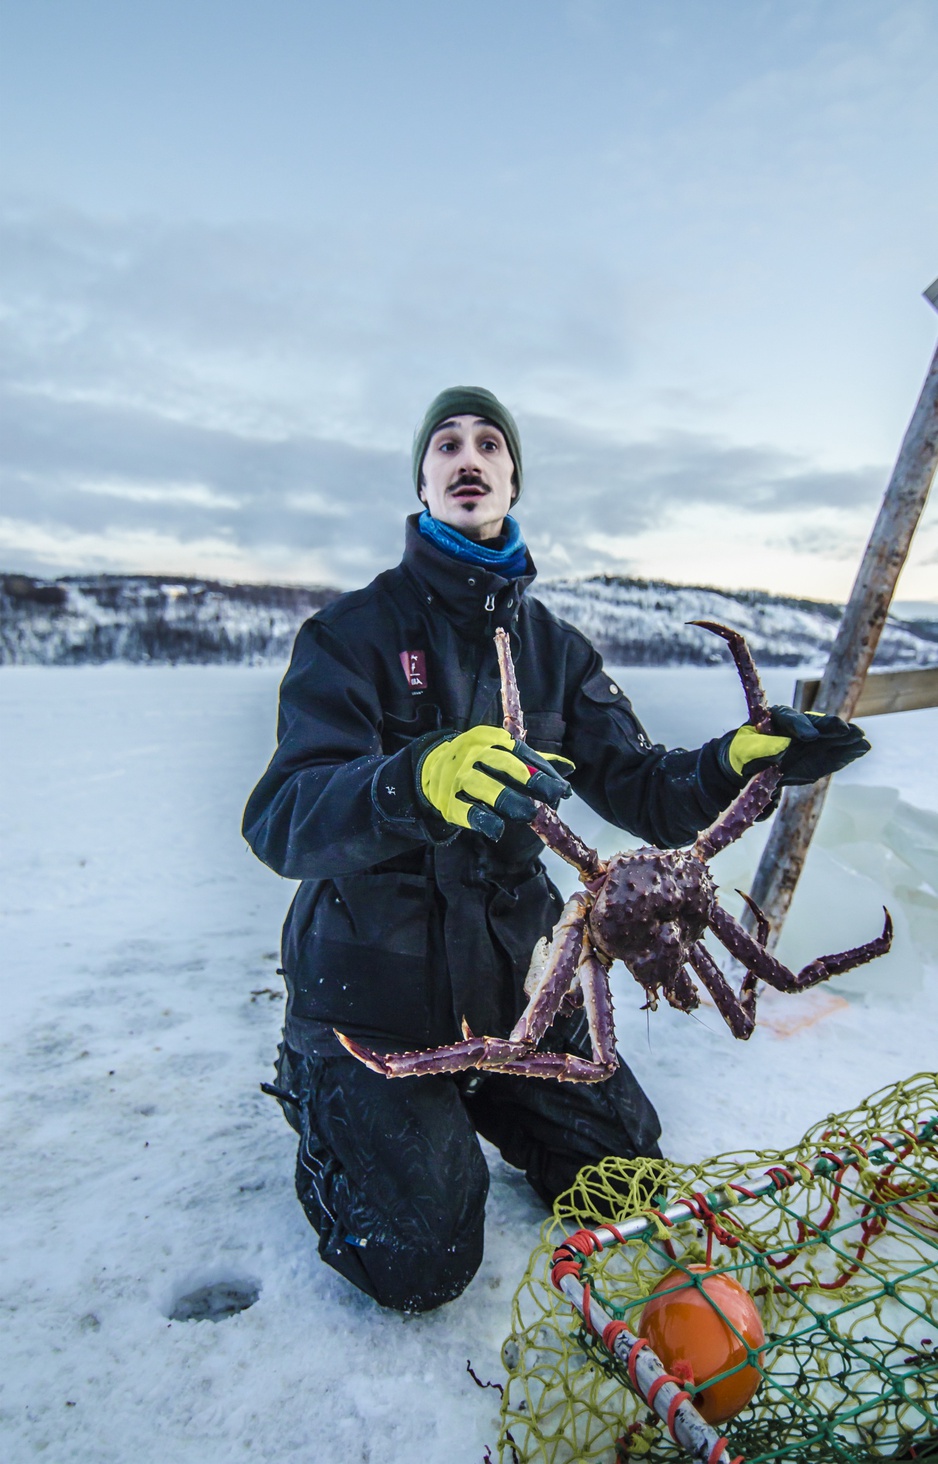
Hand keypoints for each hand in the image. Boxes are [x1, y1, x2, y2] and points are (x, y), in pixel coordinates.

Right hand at [418, 726, 573, 840]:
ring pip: (485, 787)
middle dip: (531, 780)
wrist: (430, 767)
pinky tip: (497, 829)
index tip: (563, 789)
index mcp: (491, 739)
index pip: (522, 753)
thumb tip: (569, 768)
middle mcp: (474, 754)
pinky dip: (482, 820)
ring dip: (508, 800)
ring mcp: (458, 776)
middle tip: (552, 796)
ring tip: (529, 813)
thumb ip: (533, 761)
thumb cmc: (478, 762)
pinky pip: (465, 810)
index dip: (544, 772)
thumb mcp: (502, 753)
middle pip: (505, 765)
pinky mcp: (447, 800)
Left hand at [720, 705, 869, 786]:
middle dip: (831, 728)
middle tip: (846, 731)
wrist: (747, 764)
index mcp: (776, 719)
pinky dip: (847, 751)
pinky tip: (862, 748)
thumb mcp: (746, 750)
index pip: (789, 719)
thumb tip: (783, 748)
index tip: (810, 736)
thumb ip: (763, 748)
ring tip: (862, 740)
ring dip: (846, 738)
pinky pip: (833, 752)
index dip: (801, 726)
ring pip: (829, 737)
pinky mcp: (817, 755)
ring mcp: (810, 740)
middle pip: (816, 724)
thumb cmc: (743, 752)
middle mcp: (797, 726)